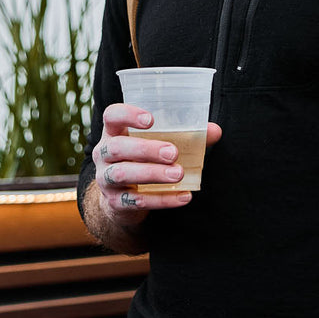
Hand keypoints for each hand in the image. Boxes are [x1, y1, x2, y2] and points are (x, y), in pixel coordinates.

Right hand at [93, 102, 222, 215]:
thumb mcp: (156, 144)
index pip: (111, 116)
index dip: (127, 115)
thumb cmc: (142, 161)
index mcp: (113, 132)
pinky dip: (162, 199)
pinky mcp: (115, 202)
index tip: (151, 120)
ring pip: (122, 174)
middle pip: (117, 147)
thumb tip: (215, 131)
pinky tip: (183, 196)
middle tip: (173, 153)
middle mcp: (103, 153)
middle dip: (146, 149)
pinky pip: (136, 201)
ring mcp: (105, 179)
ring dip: (152, 174)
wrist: (121, 200)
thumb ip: (185, 136)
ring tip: (178, 174)